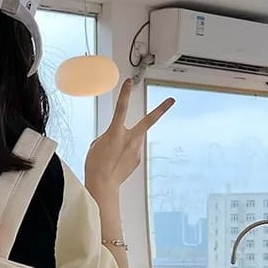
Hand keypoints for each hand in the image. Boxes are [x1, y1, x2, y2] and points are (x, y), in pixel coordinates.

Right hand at [84, 80, 174, 195]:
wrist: (103, 184)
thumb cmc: (96, 165)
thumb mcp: (96, 144)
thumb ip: (108, 135)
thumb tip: (116, 137)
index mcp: (115, 131)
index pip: (121, 107)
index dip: (125, 93)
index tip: (128, 83)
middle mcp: (129, 138)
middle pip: (148, 121)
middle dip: (161, 109)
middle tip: (171, 100)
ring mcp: (135, 149)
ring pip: (135, 139)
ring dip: (127, 142)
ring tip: (114, 154)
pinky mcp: (137, 159)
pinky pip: (132, 151)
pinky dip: (125, 154)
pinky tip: (117, 162)